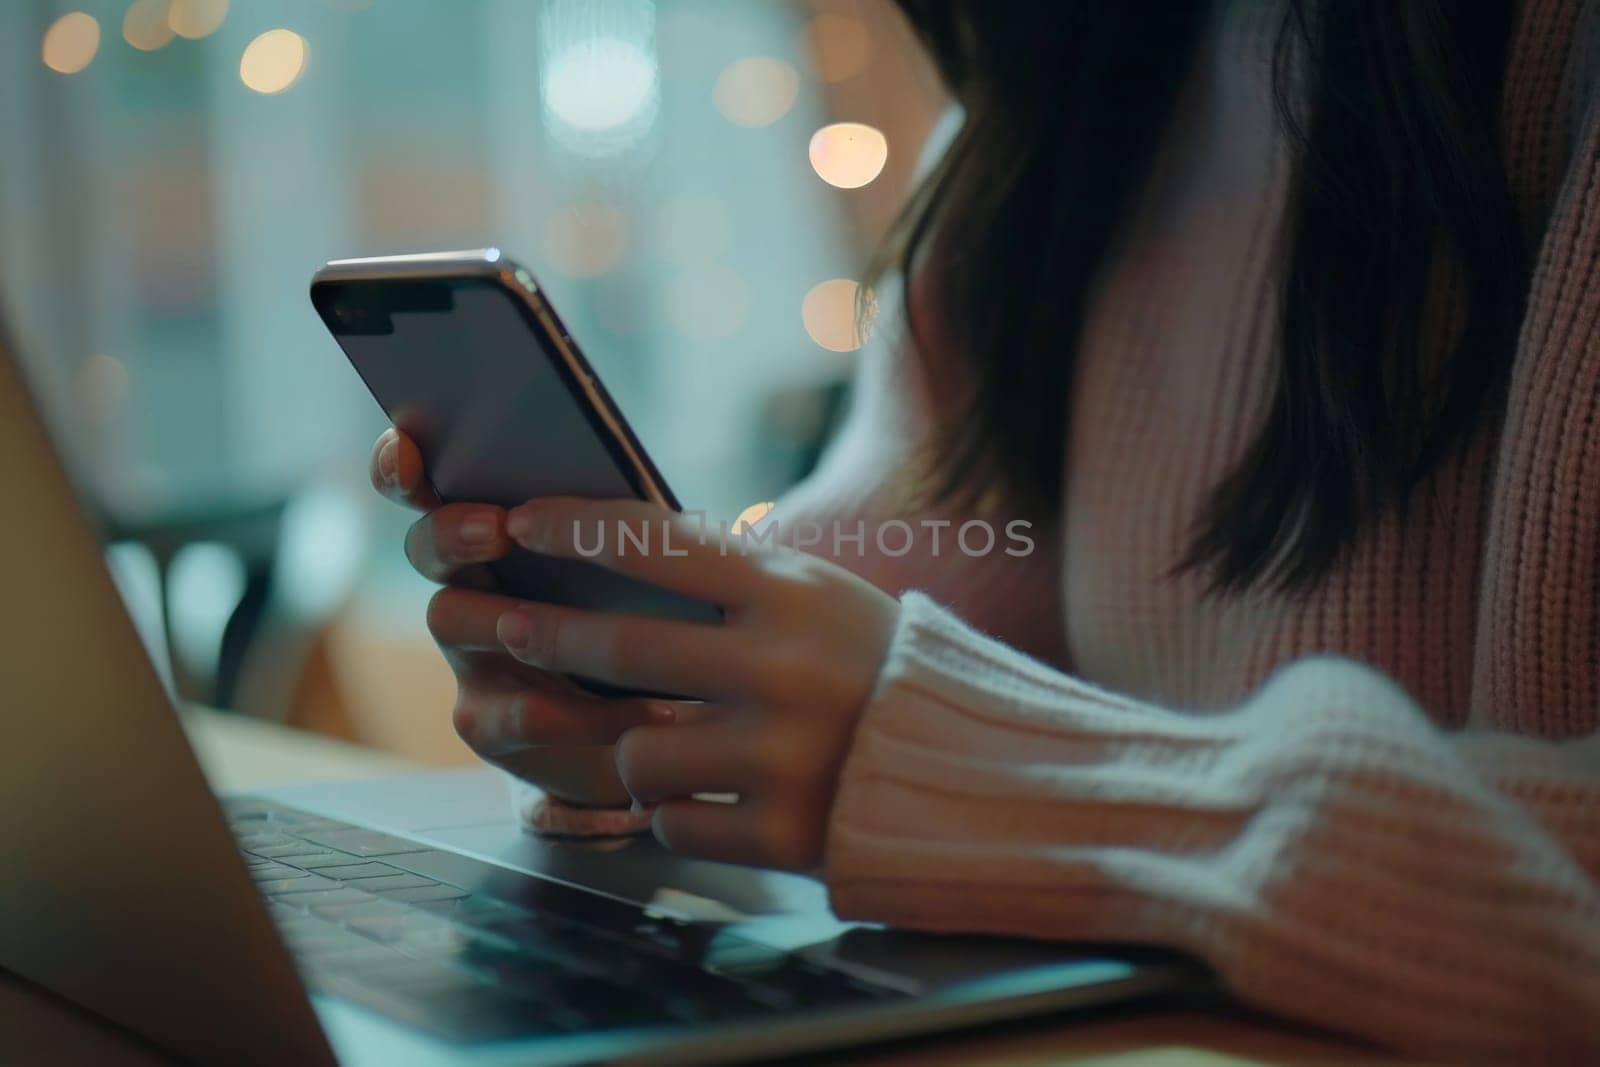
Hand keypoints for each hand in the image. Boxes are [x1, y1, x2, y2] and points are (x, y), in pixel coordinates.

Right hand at [368, 429, 662, 805]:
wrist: (664, 718)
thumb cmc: (652, 614)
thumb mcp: (646, 558)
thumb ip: (619, 521)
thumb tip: (628, 481)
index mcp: (498, 527)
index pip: (428, 483)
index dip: (400, 464)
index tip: (409, 451)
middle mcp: (470, 584)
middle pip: (427, 546)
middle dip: (451, 532)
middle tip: (495, 530)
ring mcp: (471, 654)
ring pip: (449, 620)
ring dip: (506, 617)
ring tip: (557, 623)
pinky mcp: (490, 720)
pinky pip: (512, 714)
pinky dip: (581, 712)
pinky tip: (644, 708)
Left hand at [493, 496, 900, 869]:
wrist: (969, 768)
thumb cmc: (872, 666)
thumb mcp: (817, 596)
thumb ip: (729, 578)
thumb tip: (610, 548)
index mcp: (789, 595)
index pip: (656, 543)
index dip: (573, 528)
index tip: (519, 521)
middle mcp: (780, 668)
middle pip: (619, 647)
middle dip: (543, 633)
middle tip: (502, 624)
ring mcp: (779, 755)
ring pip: (635, 750)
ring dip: (632, 747)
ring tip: (668, 743)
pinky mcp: (780, 832)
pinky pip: (672, 821)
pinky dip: (679, 810)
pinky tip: (716, 797)